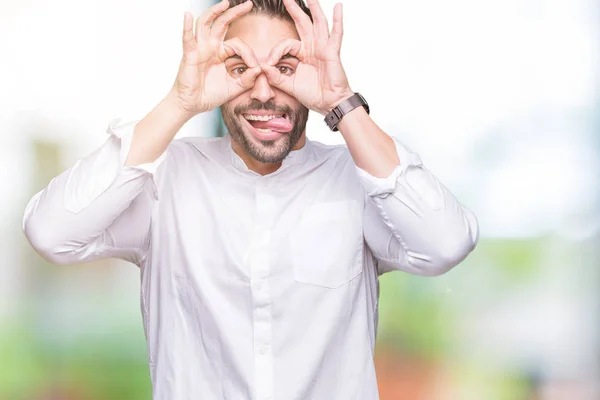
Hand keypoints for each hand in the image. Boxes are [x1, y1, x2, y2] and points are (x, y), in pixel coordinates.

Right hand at [171, 0, 261, 114]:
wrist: (193, 104)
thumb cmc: (211, 94)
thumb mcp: (234, 87)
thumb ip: (247, 79)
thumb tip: (260, 69)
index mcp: (221, 52)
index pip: (238, 43)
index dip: (249, 53)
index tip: (255, 66)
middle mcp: (210, 46)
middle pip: (222, 23)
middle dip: (235, 12)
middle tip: (249, 3)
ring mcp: (199, 49)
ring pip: (206, 24)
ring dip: (214, 12)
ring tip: (225, 3)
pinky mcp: (190, 55)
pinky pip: (188, 39)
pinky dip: (186, 27)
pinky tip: (188, 15)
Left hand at [261, 0, 352, 115]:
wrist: (329, 104)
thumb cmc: (313, 95)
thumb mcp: (290, 85)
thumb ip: (276, 76)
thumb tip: (262, 67)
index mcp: (303, 55)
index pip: (287, 44)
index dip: (276, 51)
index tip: (269, 63)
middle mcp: (313, 48)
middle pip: (303, 24)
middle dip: (295, 10)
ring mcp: (324, 48)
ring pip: (318, 23)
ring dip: (313, 8)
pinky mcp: (332, 52)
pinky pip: (336, 34)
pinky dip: (338, 20)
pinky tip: (338, 7)